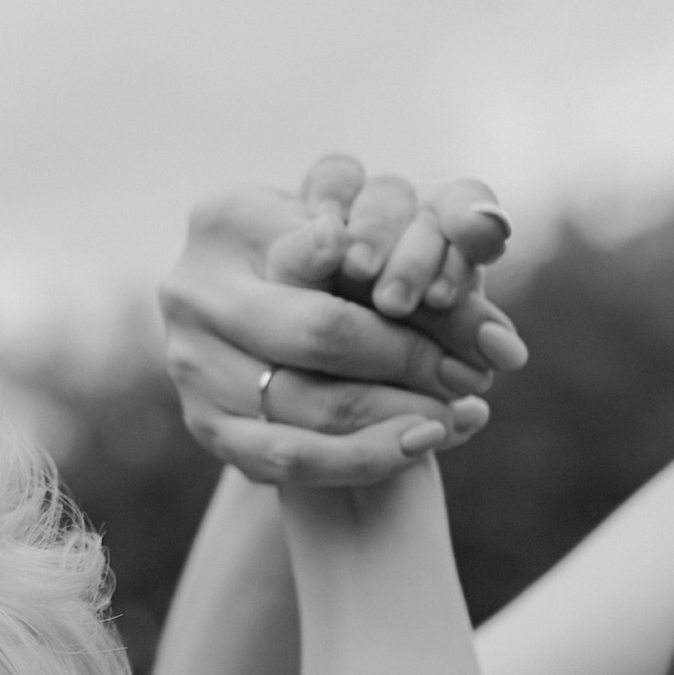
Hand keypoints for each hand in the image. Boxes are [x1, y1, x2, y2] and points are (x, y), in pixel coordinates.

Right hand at [162, 161, 525, 487]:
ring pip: (306, 404)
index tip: (479, 320)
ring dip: (396, 417)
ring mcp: (189, 362)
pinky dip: (362, 458)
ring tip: (460, 417)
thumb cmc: (336, 265)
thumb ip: (417, 226)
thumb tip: (484, 230)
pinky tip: (420, 446)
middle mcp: (193, 287)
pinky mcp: (203, 425)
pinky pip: (287, 458)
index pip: (336, 252)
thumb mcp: (367, 227)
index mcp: (229, 216)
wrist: (275, 321)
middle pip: (321, 332)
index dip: (410, 285)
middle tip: (475, 375)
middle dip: (411, 360)